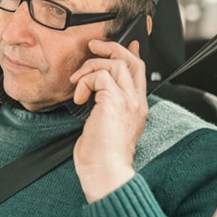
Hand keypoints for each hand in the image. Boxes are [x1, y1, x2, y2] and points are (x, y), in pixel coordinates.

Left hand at [69, 39, 147, 202]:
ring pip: (115, 64)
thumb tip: (95, 94)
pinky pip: (100, 76)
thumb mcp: (105, 127)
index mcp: (136, 108)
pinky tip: (79, 97)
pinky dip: (84, 82)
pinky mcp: (113, 102)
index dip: (131, 53)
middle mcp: (136, 102)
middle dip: (111, 48)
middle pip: (131, 60)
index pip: (140, 71)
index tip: (125, 43)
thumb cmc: (100, 157)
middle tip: (92, 47)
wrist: (105, 172)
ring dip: (90, 67)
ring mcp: (127, 101)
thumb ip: (105, 108)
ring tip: (77, 82)